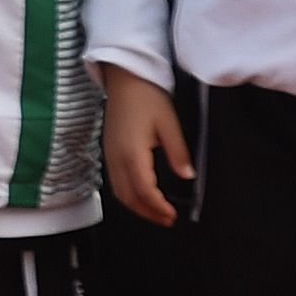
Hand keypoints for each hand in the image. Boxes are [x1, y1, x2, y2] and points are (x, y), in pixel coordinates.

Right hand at [97, 65, 192, 225]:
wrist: (124, 76)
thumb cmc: (147, 96)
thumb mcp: (168, 123)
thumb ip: (178, 152)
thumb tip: (188, 176)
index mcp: (132, 152)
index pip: (144, 191)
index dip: (158, 208)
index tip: (173, 215)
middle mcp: (116, 158)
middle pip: (129, 197)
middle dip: (148, 213)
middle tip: (167, 219)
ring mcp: (109, 154)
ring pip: (119, 192)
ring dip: (136, 207)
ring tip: (155, 212)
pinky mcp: (108, 150)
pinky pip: (114, 181)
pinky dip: (127, 195)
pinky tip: (141, 194)